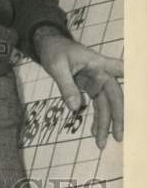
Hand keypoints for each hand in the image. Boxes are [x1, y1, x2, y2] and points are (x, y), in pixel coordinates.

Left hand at [34, 27, 122, 149]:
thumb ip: (66, 86)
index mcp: (98, 64)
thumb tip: (74, 108)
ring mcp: (97, 82)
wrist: (49, 46)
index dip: (131, 78)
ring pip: (106, 105)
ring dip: (105, 123)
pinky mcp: (91, 87)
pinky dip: (97, 118)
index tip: (141, 88)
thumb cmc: (55, 51)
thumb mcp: (56, 67)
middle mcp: (102, 73)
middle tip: (117, 137)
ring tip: (101, 142)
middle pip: (115, 98)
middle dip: (117, 118)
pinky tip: (93, 131)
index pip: (120, 69)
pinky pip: (98, 105)